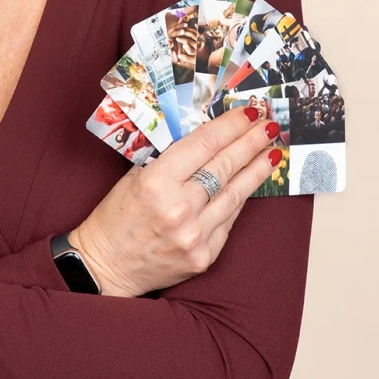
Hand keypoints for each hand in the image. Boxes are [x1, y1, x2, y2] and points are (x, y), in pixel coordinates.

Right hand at [69, 108, 282, 297]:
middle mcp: (178, 208)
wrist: (107, 265)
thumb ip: (169, 158)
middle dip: (250, 141)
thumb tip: (207, 138)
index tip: (248, 113)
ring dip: (256, 170)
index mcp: (156, 181)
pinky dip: (239, 199)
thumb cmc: (115, 216)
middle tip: (269, 125)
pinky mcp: (204, 256)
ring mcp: (195, 235)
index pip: (204, 145)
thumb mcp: (135, 176)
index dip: (230, 126)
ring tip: (271, 151)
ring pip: (235, 194)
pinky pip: (229, 220)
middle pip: (225, 166)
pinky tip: (250, 183)